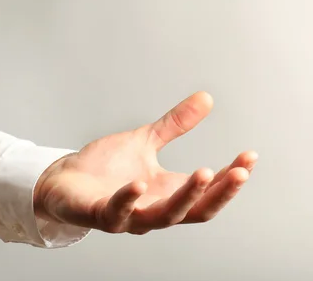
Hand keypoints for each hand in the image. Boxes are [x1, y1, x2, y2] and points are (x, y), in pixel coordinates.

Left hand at [33, 91, 256, 233]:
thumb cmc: (105, 168)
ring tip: (202, 172)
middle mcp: (153, 209)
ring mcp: (128, 216)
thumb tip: (206, 98)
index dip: (230, 178)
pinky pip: (117, 213)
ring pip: (163, 216)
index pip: (207, 191)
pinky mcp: (100, 215)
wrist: (64, 179)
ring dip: (184, 196)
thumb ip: (174, 125)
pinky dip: (128, 199)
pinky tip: (138, 182)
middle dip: (219, 191)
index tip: (250, 157)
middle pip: (195, 210)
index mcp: (166, 192)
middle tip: (239, 171)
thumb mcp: (145, 140)